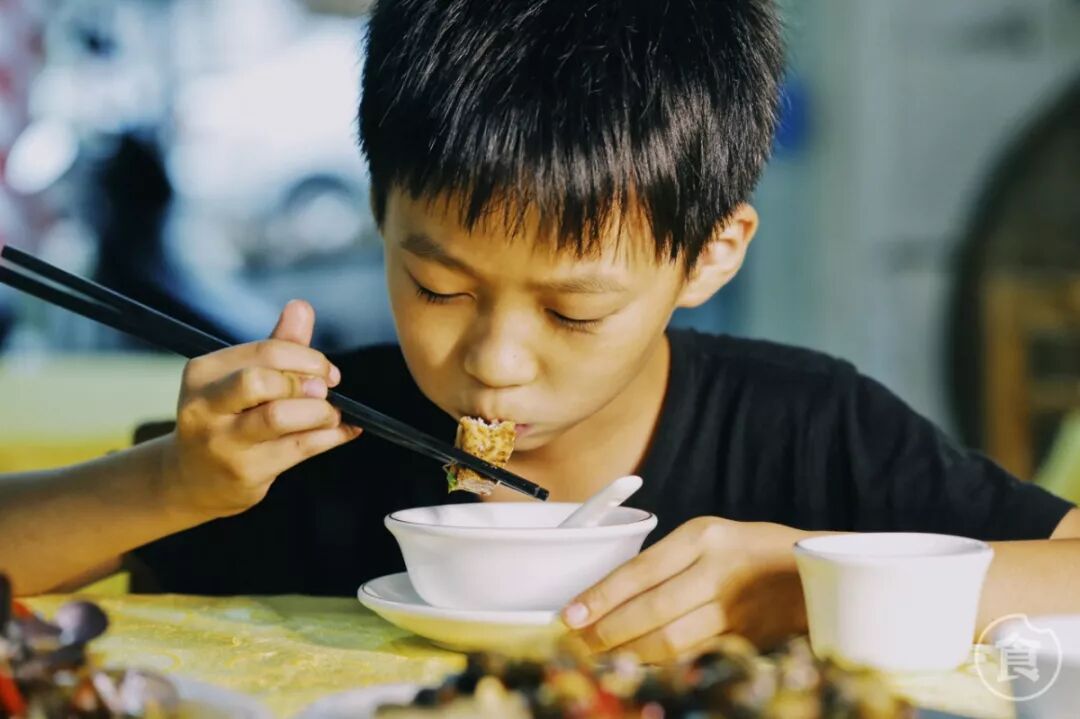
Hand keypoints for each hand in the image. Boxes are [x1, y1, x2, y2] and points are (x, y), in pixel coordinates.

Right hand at [159, 300, 361, 518]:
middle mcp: (205, 406)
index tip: (327, 371)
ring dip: (319, 412)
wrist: (192, 479)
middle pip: (261, 380)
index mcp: (203, 373)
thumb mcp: (241, 378)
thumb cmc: (226, 419)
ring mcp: (222, 442)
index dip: (306, 357)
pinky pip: (298, 449)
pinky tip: (344, 431)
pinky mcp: (244, 472)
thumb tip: (301, 307)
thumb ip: (276, 344)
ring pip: (278, 417)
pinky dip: (331, 437)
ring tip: (332, 414)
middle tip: (324, 390)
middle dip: (304, 382)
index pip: (264, 352)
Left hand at [562, 517, 812, 662]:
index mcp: (703, 536)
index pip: (640, 570)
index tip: (570, 614)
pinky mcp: (748, 639)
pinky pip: (693, 656)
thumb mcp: (711, 538)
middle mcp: (719, 570)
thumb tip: (609, 596)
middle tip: (578, 643)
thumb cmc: (753, 551)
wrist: (818, 574)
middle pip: (652, 610)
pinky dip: (662, 664)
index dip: (601, 596)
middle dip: (608, 632)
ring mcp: (736, 609)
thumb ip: (668, 562)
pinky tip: (639, 665)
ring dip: (630, 653)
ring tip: (601, 656)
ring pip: (671, 641)